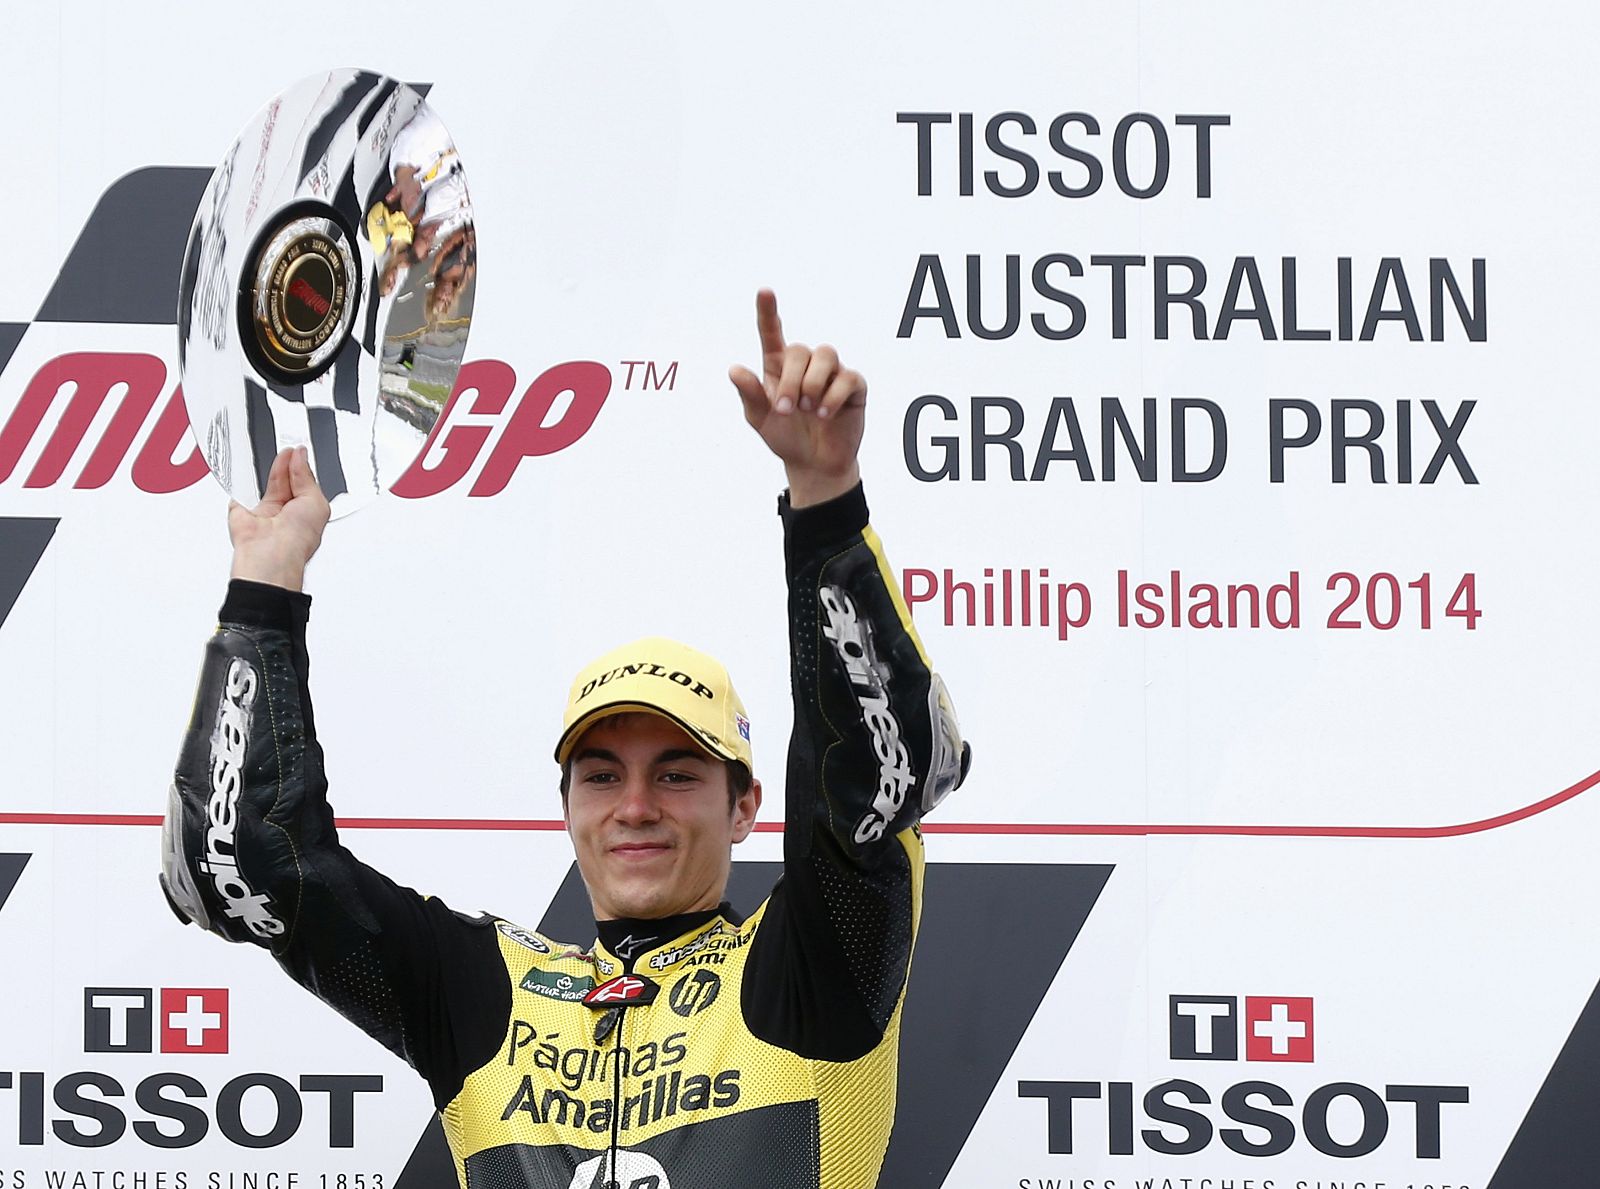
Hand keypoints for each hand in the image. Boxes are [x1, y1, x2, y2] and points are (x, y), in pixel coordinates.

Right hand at [228, 446, 329, 591]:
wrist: (270, 553)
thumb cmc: (298, 539)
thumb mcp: (315, 500)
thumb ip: (306, 476)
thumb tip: (300, 457)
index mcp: (306, 512)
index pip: (305, 483)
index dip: (304, 466)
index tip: (302, 451)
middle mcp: (286, 511)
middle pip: (286, 478)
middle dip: (289, 462)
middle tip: (291, 450)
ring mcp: (264, 510)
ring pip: (267, 479)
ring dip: (273, 467)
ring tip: (281, 455)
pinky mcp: (242, 510)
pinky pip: (242, 487)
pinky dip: (246, 476)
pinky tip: (255, 464)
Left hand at [728, 290, 864, 506]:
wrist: (814, 465)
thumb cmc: (785, 438)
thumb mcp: (760, 420)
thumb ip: (750, 395)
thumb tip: (735, 369)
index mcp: (779, 367)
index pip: (772, 333)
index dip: (768, 312)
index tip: (764, 291)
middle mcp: (805, 365)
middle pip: (801, 349)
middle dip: (792, 380)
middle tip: (788, 410)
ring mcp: (831, 374)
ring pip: (826, 354)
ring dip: (813, 384)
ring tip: (808, 409)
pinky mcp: (853, 387)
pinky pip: (847, 377)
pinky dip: (833, 397)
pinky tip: (824, 414)